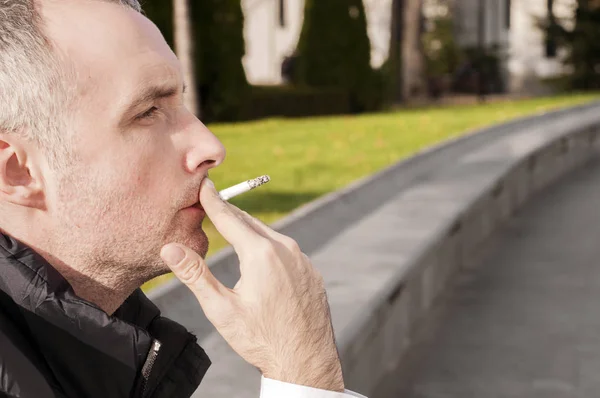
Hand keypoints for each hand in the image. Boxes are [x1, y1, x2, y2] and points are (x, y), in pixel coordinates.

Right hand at [160, 178, 344, 391]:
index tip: (204, 183)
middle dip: (230, 212)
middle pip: (250, 223)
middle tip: (214, 200)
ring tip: (233, 224)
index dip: (213, 200)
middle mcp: (285, 249)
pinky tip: (261, 256)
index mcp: (260, 254)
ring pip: (270, 236)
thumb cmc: (261, 338)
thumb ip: (195, 274)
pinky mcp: (311, 271)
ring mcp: (302, 260)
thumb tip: (169, 248)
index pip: (229, 218)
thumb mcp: (221, 309)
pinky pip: (287, 251)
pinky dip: (269, 247)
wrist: (306, 360)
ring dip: (250, 230)